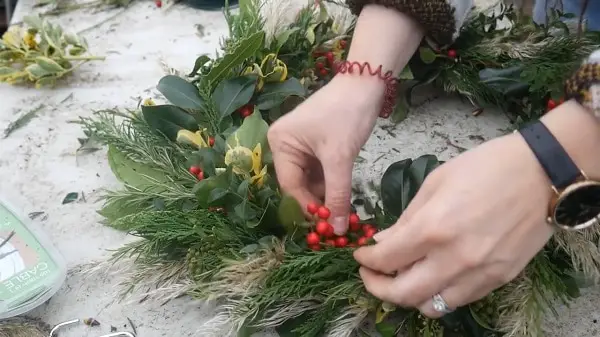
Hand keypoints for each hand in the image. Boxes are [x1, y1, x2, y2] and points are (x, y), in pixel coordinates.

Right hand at [268, 76, 383, 233]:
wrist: (365, 83)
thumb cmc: (347, 115)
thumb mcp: (340, 158)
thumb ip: (338, 195)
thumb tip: (338, 230)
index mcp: (280, 143)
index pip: (290, 185)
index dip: (308, 207)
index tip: (327, 226)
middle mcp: (283, 144)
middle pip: (298, 184)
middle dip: (318, 201)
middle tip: (337, 221)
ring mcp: (298, 144)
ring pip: (310, 179)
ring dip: (326, 193)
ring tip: (344, 209)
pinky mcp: (313, 143)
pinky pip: (318, 170)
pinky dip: (330, 182)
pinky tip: (343, 192)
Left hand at [353, 133, 554, 316]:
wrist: (542, 173)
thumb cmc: (486, 167)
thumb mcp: (436, 182)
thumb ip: (407, 218)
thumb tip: (383, 241)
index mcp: (433, 228)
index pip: (386, 260)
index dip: (366, 260)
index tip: (361, 255)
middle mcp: (454, 258)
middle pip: (403, 294)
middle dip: (377, 287)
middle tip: (371, 274)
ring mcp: (479, 273)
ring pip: (431, 305)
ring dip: (409, 296)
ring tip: (402, 278)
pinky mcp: (499, 279)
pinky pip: (459, 300)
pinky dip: (438, 294)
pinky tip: (433, 276)